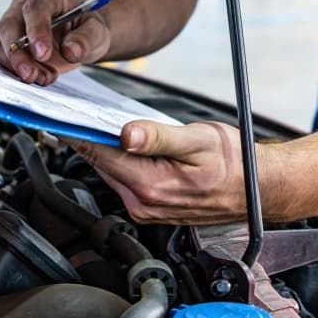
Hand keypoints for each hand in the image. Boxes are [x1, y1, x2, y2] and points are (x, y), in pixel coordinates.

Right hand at [0, 0, 111, 85]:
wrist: (80, 38)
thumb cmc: (87, 29)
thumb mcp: (97, 31)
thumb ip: (87, 38)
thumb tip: (71, 50)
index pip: (35, 8)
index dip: (36, 30)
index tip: (42, 54)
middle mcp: (22, 5)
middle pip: (9, 25)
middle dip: (17, 54)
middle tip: (30, 75)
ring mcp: (11, 23)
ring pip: (0, 43)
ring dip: (16, 66)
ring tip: (42, 78)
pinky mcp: (6, 43)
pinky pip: (2, 57)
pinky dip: (14, 71)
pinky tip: (36, 77)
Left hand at [72, 119, 264, 224]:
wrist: (258, 189)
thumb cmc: (235, 164)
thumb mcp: (199, 141)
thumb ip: (159, 138)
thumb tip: (126, 134)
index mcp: (151, 187)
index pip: (100, 154)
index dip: (77, 131)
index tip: (59, 113)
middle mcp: (144, 204)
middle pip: (101, 164)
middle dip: (85, 136)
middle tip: (70, 109)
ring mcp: (146, 208)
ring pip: (111, 171)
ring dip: (100, 148)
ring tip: (91, 120)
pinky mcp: (151, 207)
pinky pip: (124, 179)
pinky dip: (117, 160)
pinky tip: (118, 142)